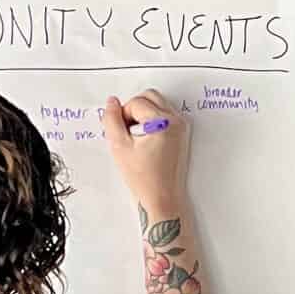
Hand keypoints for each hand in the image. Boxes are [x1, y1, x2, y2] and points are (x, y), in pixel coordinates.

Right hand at [103, 90, 189, 217]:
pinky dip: (153, 119)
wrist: (163, 197)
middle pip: (150, 96)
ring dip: (144, 113)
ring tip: (137, 136)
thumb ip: (111, 120)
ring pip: (158, 103)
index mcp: (163, 122)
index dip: (123, 115)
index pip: (136, 102)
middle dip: (134, 108)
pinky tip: (146, 139)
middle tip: (128, 130)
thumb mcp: (119, 147)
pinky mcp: (183, 133)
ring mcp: (182, 126)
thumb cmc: (144, 178)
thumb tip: (112, 102)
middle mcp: (177, 120)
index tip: (122, 134)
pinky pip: (166, 114)